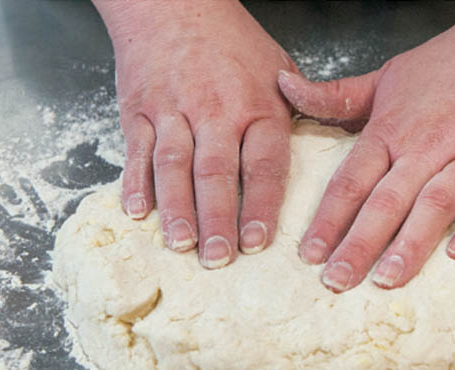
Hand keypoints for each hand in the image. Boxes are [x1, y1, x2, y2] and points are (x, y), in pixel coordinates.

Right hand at [94, 0, 296, 267]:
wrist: (172, 2)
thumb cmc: (230, 41)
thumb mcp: (278, 66)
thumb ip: (298, 109)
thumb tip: (319, 148)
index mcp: (258, 104)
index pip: (263, 164)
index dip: (261, 205)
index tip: (258, 242)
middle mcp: (215, 110)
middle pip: (216, 173)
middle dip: (217, 220)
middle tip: (218, 258)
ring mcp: (173, 110)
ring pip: (174, 166)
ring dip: (177, 209)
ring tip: (181, 245)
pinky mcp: (139, 110)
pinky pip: (136, 151)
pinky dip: (135, 183)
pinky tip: (138, 212)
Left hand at [279, 0, 454, 291]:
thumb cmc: (450, 62)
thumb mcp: (385, 76)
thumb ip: (334, 95)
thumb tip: (284, 86)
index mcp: (392, 129)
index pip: (351, 181)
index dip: (327, 220)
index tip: (309, 254)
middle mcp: (428, 145)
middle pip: (386, 202)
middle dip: (358, 245)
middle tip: (336, 281)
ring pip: (436, 205)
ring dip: (410, 245)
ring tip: (386, 279)